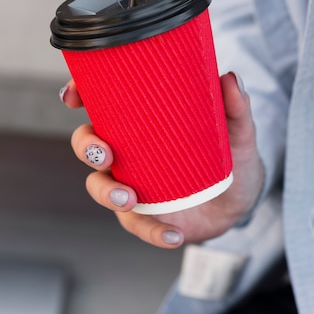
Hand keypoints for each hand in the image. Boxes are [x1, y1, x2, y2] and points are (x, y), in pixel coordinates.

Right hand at [61, 72, 263, 248]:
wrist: (241, 197)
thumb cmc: (228, 152)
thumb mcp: (236, 129)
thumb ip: (235, 106)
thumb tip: (229, 78)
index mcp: (140, 122)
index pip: (100, 102)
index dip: (78, 95)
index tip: (72, 97)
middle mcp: (128, 150)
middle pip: (89, 144)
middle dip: (87, 147)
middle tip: (105, 154)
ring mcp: (133, 183)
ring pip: (100, 186)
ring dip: (106, 193)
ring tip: (129, 199)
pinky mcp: (146, 215)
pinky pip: (139, 225)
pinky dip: (152, 232)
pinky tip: (174, 236)